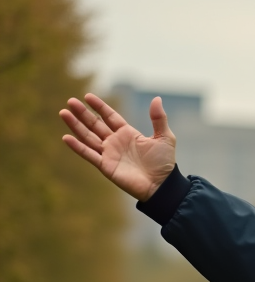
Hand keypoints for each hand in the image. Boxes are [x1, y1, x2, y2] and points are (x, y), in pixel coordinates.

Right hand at [60, 93, 176, 201]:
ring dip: (75, 126)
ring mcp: (109, 154)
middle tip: (71, 101)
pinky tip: (66, 137)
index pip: (110, 117)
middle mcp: (115, 142)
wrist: (162, 185)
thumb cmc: (164, 163)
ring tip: (64, 113)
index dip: (99, 107)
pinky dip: (77, 147)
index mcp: (128, 133)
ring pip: (88, 137)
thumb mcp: (165, 137)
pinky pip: (88, 154)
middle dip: (83, 113)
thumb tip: (157, 98)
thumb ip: (159, 118)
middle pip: (95, 125)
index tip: (87, 96)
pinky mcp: (105, 166)